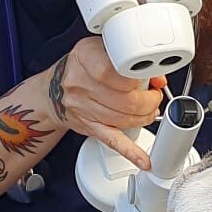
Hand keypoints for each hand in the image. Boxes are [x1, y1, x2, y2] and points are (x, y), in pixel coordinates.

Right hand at [47, 39, 164, 169]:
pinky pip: (113, 141)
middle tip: (153, 96)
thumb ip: (128, 59)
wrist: (53, 91)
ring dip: (145, 116)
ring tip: (149, 110)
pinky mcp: (90, 127)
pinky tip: (144, 160)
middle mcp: (80, 83)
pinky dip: (131, 152)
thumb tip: (157, 78)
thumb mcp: (101, 50)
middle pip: (124, 99)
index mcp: (84, 58)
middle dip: (148, 100)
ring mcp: (83, 108)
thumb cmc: (81, 68)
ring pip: (123, 119)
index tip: (149, 79)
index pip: (113, 71)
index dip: (137, 78)